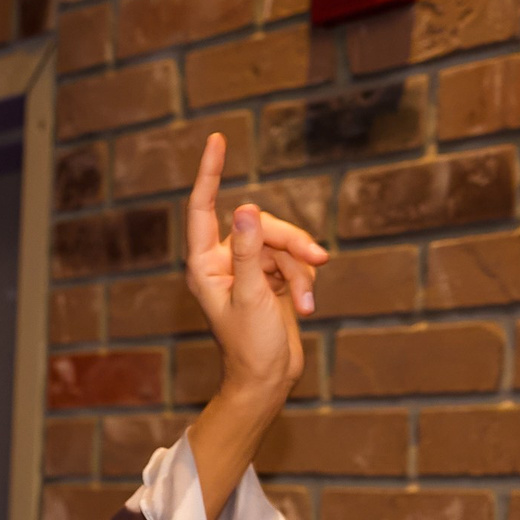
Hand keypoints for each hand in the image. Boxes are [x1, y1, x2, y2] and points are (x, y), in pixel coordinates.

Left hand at [184, 132, 326, 411]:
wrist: (268, 381)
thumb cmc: (252, 347)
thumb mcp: (252, 297)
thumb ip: (248, 253)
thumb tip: (245, 209)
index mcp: (204, 265)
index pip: (204, 208)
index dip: (210, 173)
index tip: (217, 139)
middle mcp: (221, 262)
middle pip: (260, 225)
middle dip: (290, 243)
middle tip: (316, 261)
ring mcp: (246, 269)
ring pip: (282, 243)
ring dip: (301, 269)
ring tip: (308, 302)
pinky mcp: (268, 278)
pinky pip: (293, 259)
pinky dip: (304, 278)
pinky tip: (307, 305)